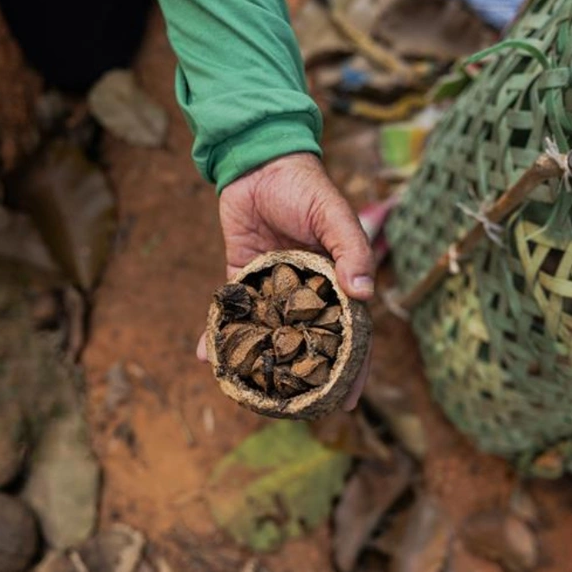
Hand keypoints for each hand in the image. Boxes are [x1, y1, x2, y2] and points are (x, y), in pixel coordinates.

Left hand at [198, 152, 374, 410]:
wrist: (260, 160)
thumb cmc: (306, 186)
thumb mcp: (334, 215)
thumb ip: (351, 250)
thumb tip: (365, 294)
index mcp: (337, 282)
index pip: (350, 334)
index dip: (351, 369)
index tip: (345, 402)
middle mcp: (306, 291)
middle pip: (307, 343)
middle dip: (302, 377)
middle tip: (292, 411)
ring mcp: (273, 287)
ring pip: (268, 333)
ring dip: (258, 361)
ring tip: (246, 395)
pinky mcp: (242, 276)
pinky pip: (231, 311)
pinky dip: (218, 332)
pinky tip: (206, 356)